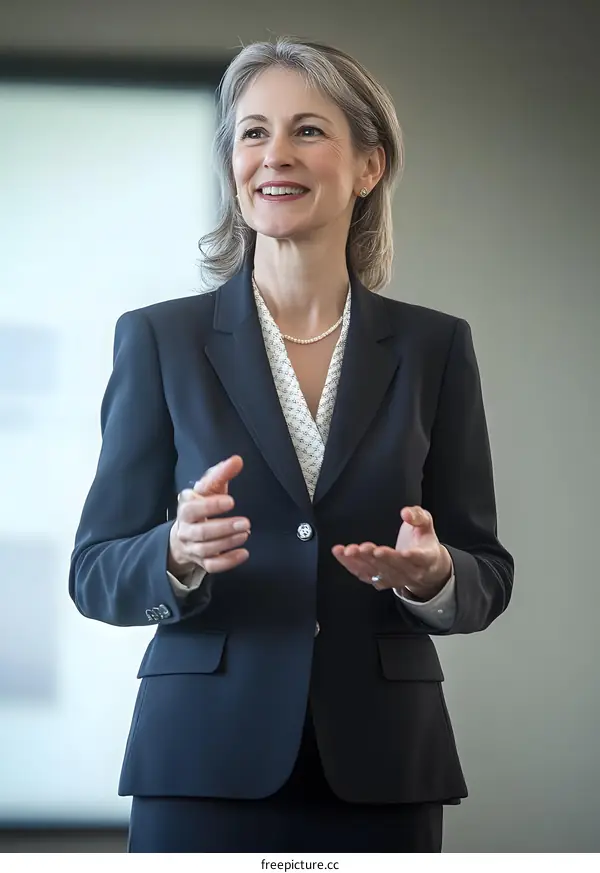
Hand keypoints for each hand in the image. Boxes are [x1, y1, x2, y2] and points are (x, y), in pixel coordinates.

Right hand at [168, 455, 250, 576]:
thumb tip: (237, 460)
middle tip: (246, 522)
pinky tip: (244, 553)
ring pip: (207, 549)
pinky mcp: (201, 562)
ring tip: (246, 533)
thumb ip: (221, 473)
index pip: (193, 508)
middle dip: (224, 528)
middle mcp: (186, 530)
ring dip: (229, 542)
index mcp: (186, 509)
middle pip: (201, 532)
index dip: (211, 506)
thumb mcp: (209, 488)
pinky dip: (228, 561)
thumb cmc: (200, 506)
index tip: (231, 501)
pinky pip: (212, 566)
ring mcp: (193, 547)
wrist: (184, 533)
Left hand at [331, 506, 451, 598]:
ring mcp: (395, 579)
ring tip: (350, 550)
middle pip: (394, 567)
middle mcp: (411, 572)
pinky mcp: (381, 582)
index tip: (399, 551)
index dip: (410, 556)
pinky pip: (364, 575)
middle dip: (378, 558)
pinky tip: (341, 554)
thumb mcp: (426, 524)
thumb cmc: (424, 543)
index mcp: (426, 558)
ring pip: (377, 573)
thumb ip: (418, 515)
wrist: (426, 569)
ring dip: (362, 562)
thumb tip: (405, 513)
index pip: (419, 558)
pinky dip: (351, 565)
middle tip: (365, 547)